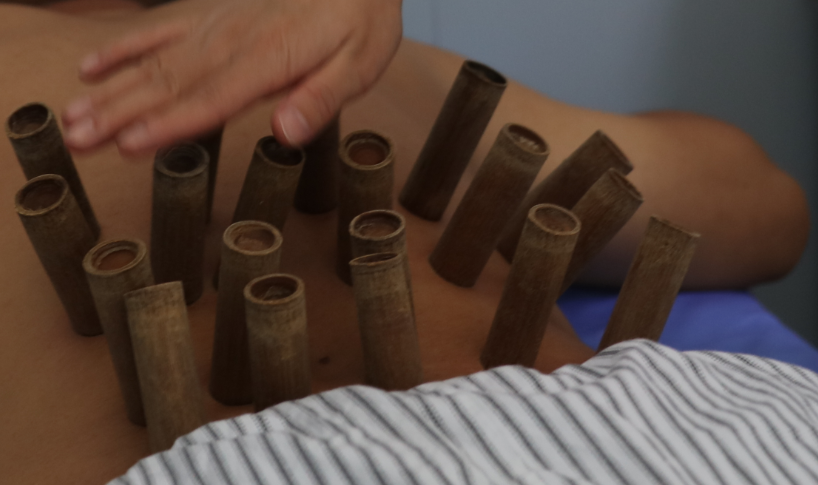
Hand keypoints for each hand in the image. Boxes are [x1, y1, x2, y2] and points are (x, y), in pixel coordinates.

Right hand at [61, 0, 402, 153]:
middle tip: (76, 142)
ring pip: (153, 63)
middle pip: (168, 84)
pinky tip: (93, 67)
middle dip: (120, 114)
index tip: (127, 145)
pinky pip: (159, 32)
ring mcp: (215, 27)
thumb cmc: (360, 19)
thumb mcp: (359, 64)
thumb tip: (286, 132)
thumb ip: (321, 99)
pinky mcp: (211, 18)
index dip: (168, 125)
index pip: (210, 98)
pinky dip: (124, 49)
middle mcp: (231, 42)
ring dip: (110, 91)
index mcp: (268, 59)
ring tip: (71, 118)